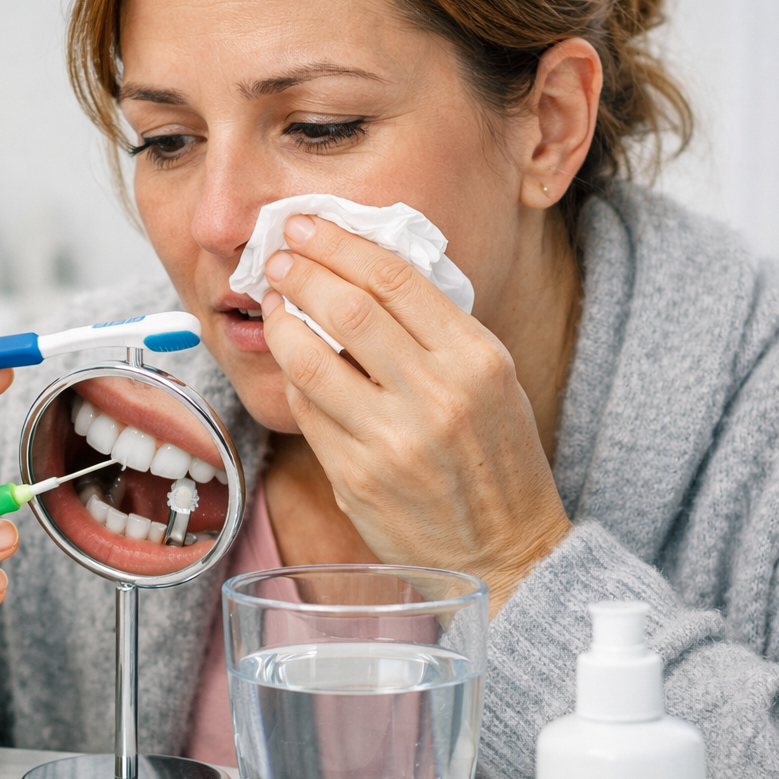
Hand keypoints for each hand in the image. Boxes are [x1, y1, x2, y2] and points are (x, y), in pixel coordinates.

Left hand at [261, 215, 570, 613]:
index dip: (339, 242)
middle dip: (300, 272)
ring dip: (280, 322)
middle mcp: (436, 396)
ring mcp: (391, 440)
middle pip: (345, 307)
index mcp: (476, 358)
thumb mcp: (490, 378)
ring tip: (273, 304)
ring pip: (310, 359)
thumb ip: (433, 328)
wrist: (504, 552)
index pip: (393, 277)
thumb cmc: (494, 459)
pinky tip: (291, 364)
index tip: (307, 226)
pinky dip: (292, 380)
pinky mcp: (356, 478)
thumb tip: (358, 269)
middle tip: (277, 257)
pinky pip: (306, 412)